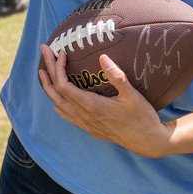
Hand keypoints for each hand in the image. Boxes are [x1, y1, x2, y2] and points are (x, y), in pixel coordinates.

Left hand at [39, 44, 172, 158]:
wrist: (148, 142)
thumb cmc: (142, 117)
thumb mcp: (132, 95)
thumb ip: (116, 76)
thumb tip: (102, 57)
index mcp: (92, 106)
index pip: (64, 86)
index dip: (58, 68)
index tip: (61, 53)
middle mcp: (85, 116)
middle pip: (57, 94)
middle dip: (49, 72)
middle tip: (44, 51)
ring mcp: (86, 125)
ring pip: (59, 106)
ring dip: (50, 88)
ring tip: (44, 73)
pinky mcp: (91, 129)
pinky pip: (68, 117)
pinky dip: (59, 104)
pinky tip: (58, 102)